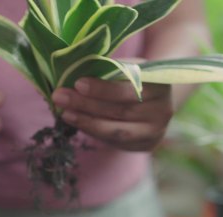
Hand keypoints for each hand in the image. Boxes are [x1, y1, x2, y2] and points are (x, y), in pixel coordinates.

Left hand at [51, 78, 172, 151]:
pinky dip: (93, 131)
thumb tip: (73, 69)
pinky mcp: (146, 145)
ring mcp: (155, 131)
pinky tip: (77, 122)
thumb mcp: (129, 66)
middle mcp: (162, 110)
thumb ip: (109, 68)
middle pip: (120, 110)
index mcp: (160, 83)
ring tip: (64, 112)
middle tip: (60, 96)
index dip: (103, 88)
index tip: (78, 83)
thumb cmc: (136, 76)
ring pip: (116, 130)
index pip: (129, 88)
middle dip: (86, 104)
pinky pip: (115, 141)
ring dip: (86, 122)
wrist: (157, 99)